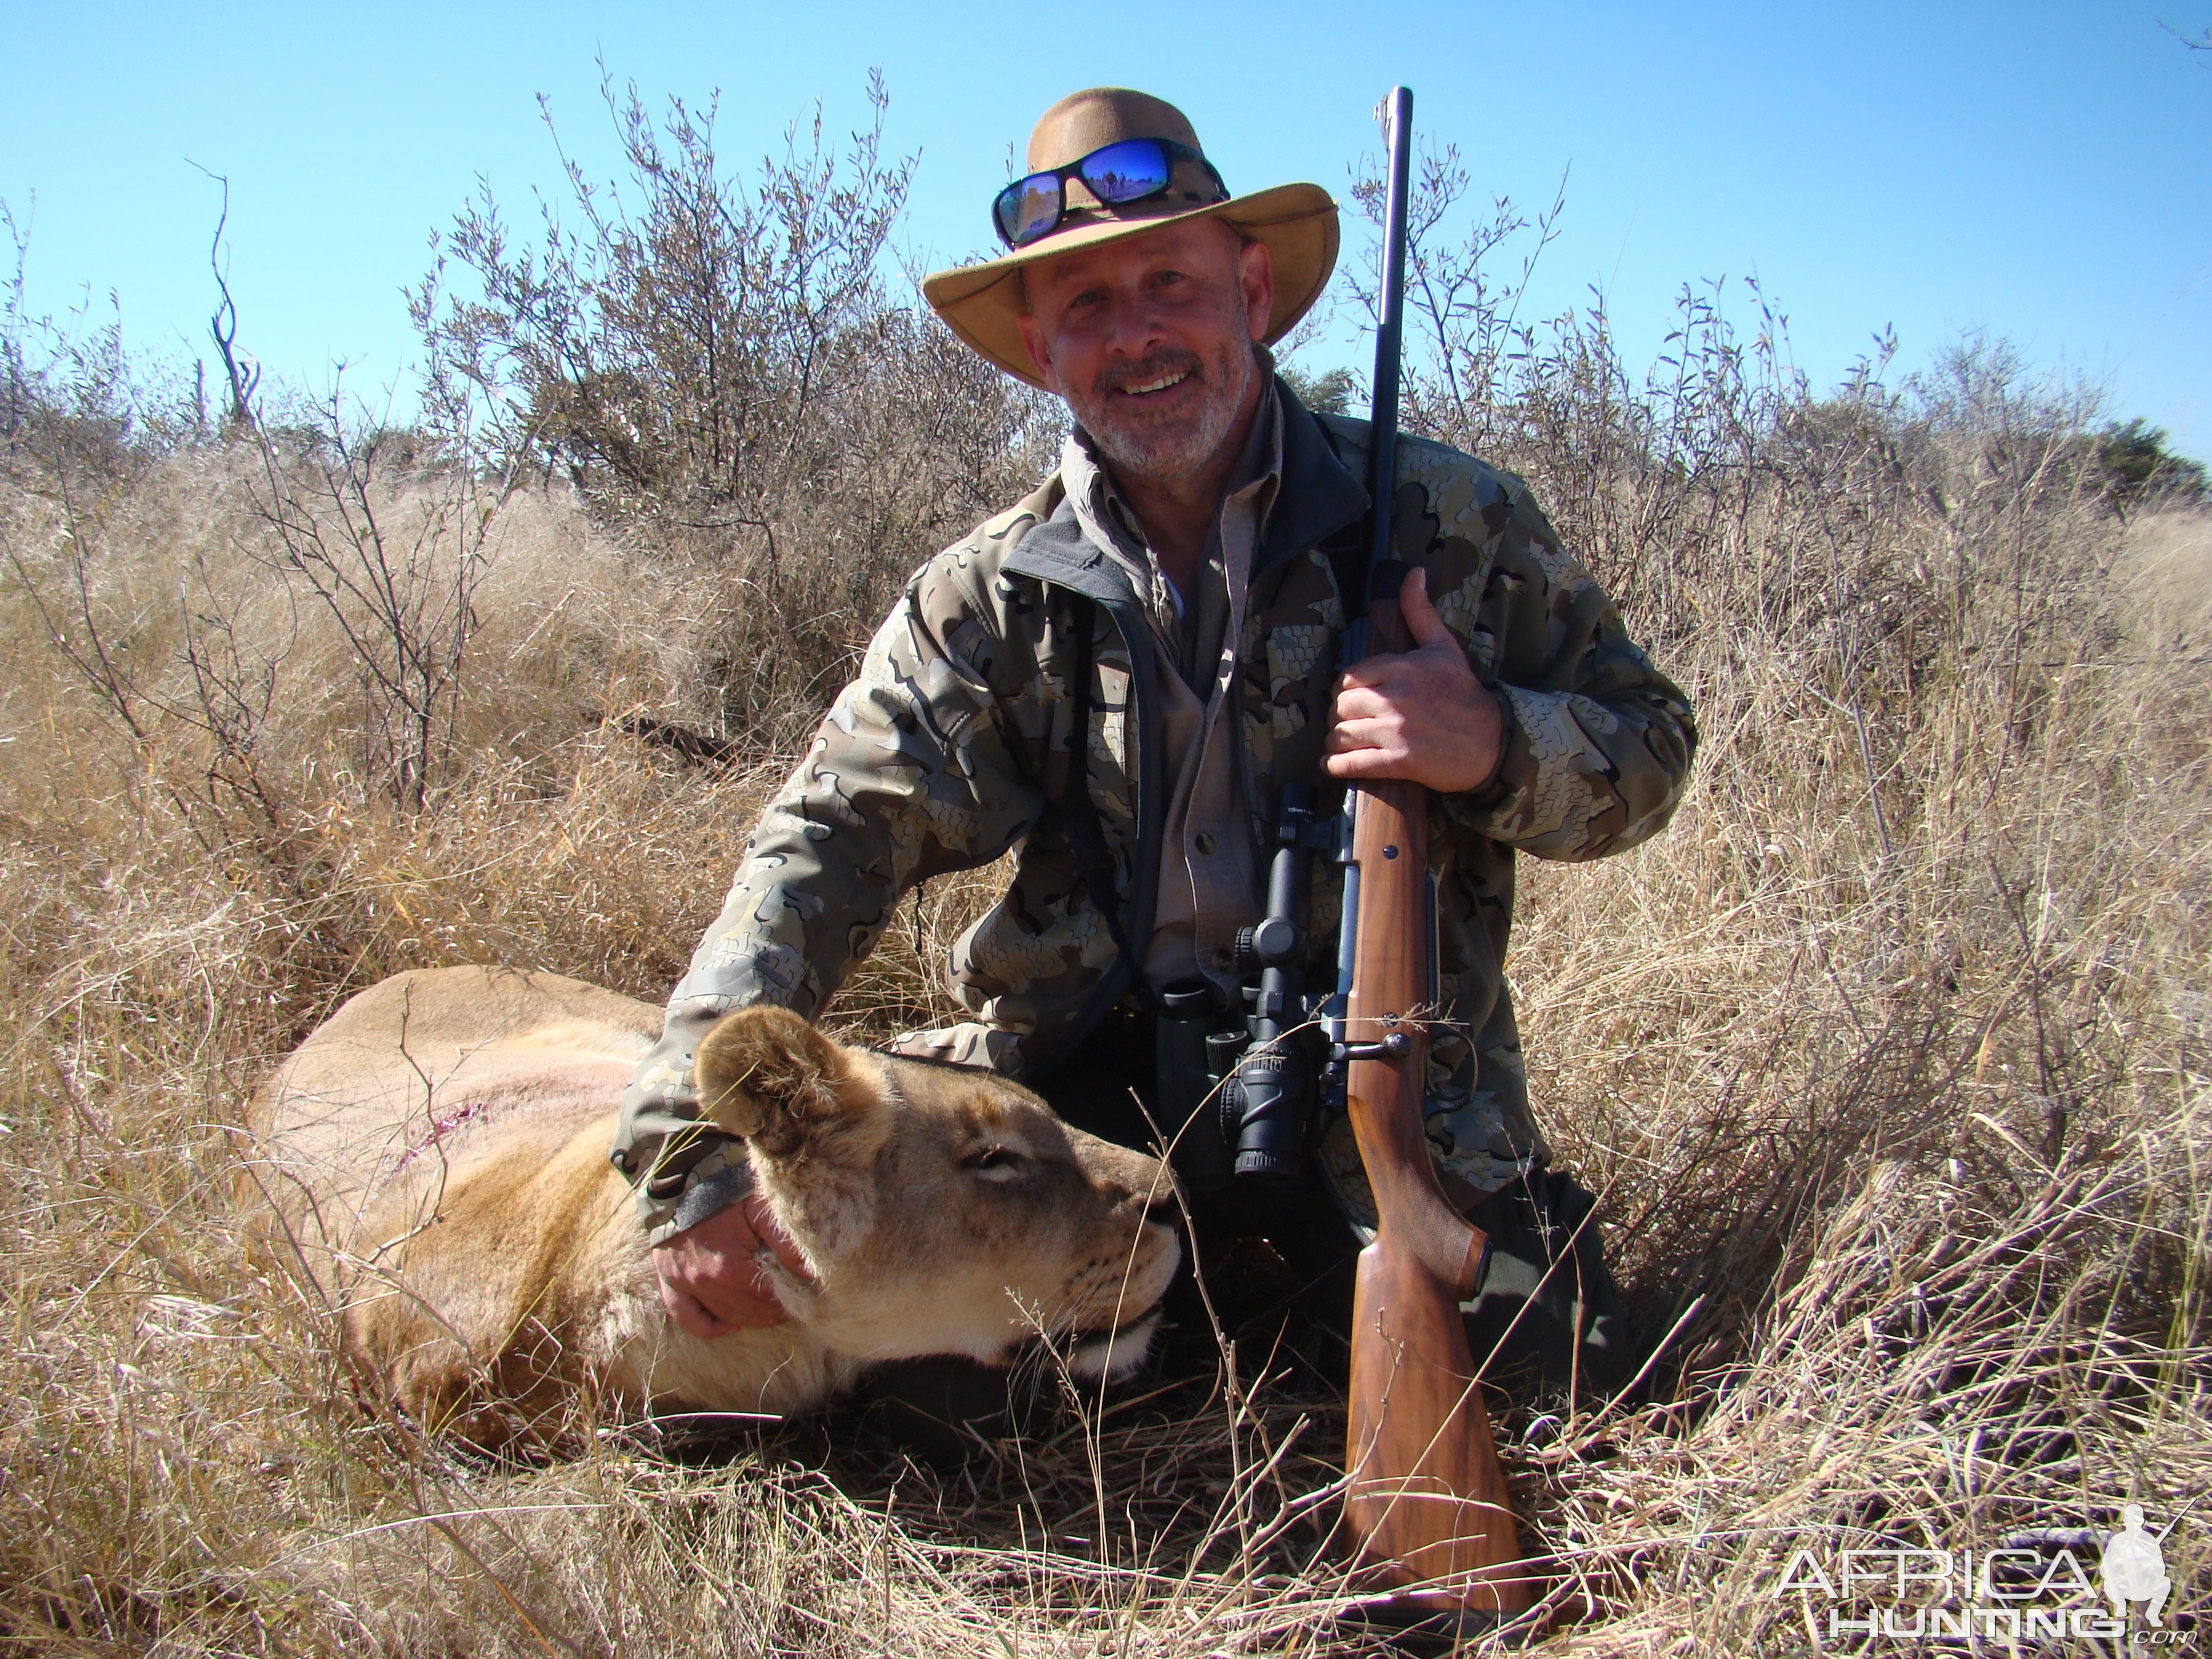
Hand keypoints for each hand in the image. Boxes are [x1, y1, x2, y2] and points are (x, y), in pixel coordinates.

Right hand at [651, 1187, 813, 1338]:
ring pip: (725, 1316)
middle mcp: (707, 1283)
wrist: (681, 1179)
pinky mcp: (670, 1281)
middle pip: (750, 1312)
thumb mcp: (760, 1207)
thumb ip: (785, 1241)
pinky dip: (709, 1326)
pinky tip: (728, 1325)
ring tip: (770, 1311)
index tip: (804, 1295)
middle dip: (774, 1310)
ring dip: (751, 1318)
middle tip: (791, 1303)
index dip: (790, 1299)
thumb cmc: (725, 1191)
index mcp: (731, 1268)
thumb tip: (810, 1271)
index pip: (769, 1299)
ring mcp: (686, 1285)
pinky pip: (688, 1317)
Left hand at [1325, 567, 1504, 792]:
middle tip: (1342, 722)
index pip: (1349, 676)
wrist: (1493, 740)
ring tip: (1338, 744)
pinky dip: (1336, 766)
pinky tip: (1331, 764)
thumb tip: (1413, 571)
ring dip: (1334, 741)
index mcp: (1402, 667)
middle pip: (1341, 706)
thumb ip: (1420, 611)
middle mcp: (1396, 697)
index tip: (1347, 698)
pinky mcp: (1400, 762)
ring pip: (1342, 734)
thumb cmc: (1464, 693)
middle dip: (1337, 716)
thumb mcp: (1443, 647)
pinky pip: (1352, 763)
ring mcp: (1396, 731)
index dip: (1342, 689)